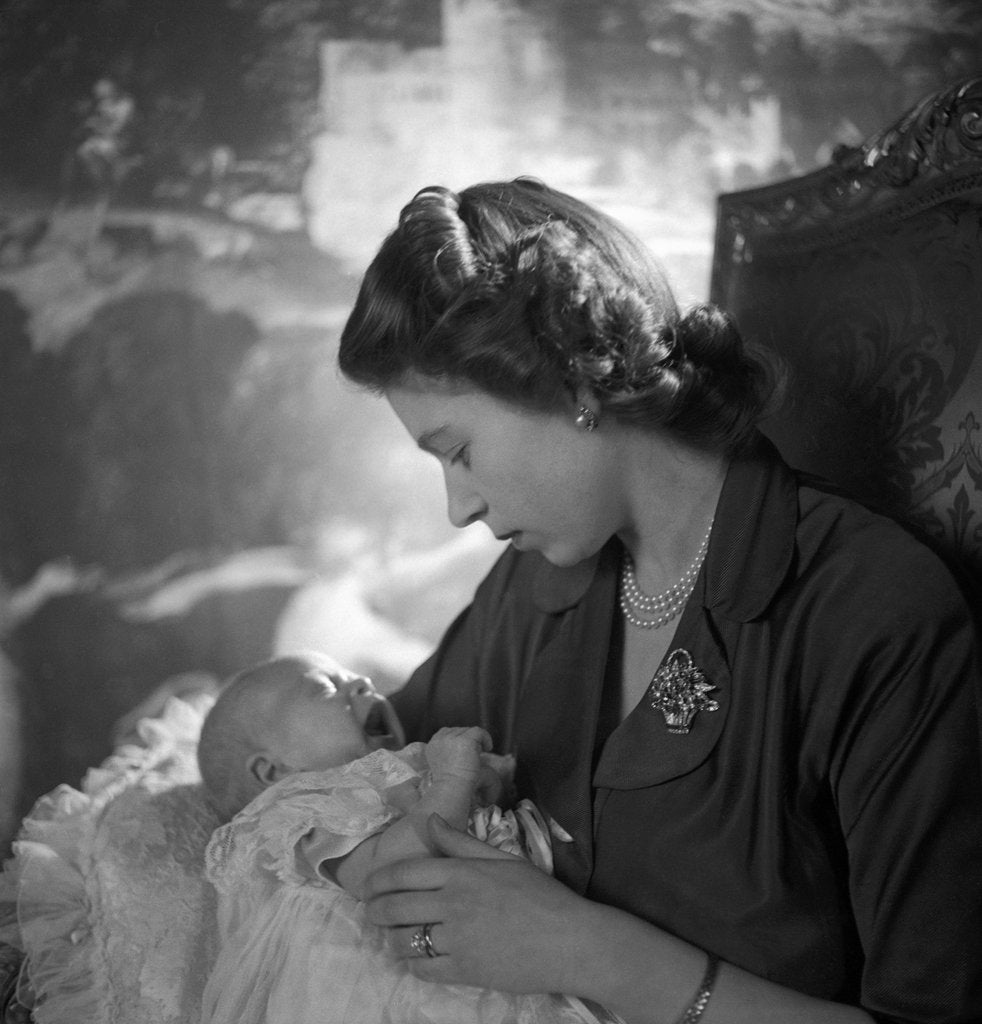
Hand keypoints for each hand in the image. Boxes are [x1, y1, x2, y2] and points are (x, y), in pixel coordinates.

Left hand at [363, 814, 594, 995]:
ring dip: (391, 938)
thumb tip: (431, 821)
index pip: (404, 873)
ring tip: (392, 935)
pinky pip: (422, 969)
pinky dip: (412, 964)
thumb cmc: (540, 895)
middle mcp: (453, 903)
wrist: (570, 940)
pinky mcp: (464, 971)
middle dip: (375, 910)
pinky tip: (415, 957)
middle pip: (395, 907)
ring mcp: (457, 940)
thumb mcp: (502, 859)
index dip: (378, 881)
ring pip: (404, 940)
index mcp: (462, 872)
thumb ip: (461, 842)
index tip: (369, 887)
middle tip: (372, 912)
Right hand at [425, 726, 491, 781]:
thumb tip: (464, 752)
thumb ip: (450, 756)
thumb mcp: (445, 767)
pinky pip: (479, 732)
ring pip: (469, 731)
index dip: (458, 739)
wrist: (452, 789)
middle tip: (474, 755)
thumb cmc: (449, 785)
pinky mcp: (465, 740)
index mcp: (433, 745)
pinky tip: (488, 749)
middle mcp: (441, 739)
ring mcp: (452, 738)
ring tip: (478, 755)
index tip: (465, 751)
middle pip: (459, 731)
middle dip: (468, 740)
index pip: (446, 733)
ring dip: (475, 741)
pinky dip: (486, 738)